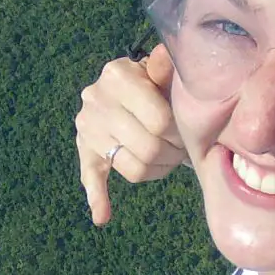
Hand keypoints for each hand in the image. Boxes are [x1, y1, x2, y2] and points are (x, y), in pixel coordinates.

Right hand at [75, 45, 185, 223]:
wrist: (125, 84)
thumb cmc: (153, 79)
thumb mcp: (161, 69)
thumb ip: (167, 67)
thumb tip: (165, 58)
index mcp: (117, 75)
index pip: (159, 120)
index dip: (180, 133)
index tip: (190, 133)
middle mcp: (96, 98)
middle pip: (147, 146)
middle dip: (172, 154)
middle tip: (182, 151)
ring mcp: (88, 126)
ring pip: (131, 167)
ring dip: (156, 171)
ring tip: (168, 161)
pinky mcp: (84, 148)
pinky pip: (91, 176)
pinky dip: (97, 198)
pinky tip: (103, 216)